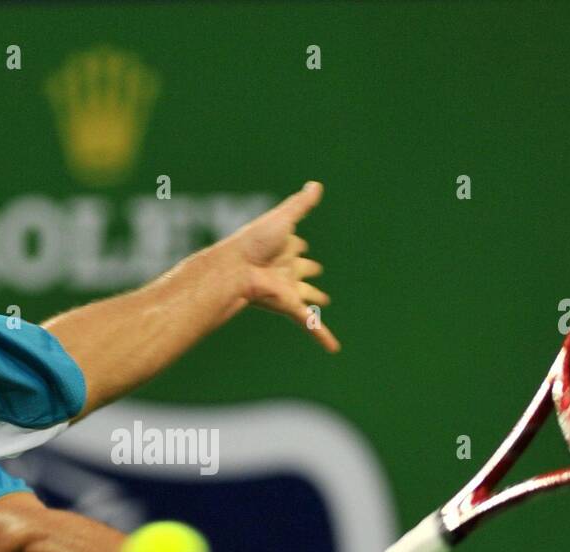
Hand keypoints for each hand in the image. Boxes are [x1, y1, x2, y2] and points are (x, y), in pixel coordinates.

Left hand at [222, 180, 337, 351]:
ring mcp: (287, 288)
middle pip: (301, 270)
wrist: (236, 269)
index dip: (298, 244)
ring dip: (314, 299)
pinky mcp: (287, 305)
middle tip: (316, 270)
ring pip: (306, 296)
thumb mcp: (282, 218)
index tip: (300, 243)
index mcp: (283, 247)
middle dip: (308, 270)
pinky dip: (322, 335)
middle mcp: (285, 268)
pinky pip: (309, 323)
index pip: (294, 244)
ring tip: (324, 300)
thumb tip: (316, 185)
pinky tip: (333, 348)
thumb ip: (301, 204)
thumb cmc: (254, 241)